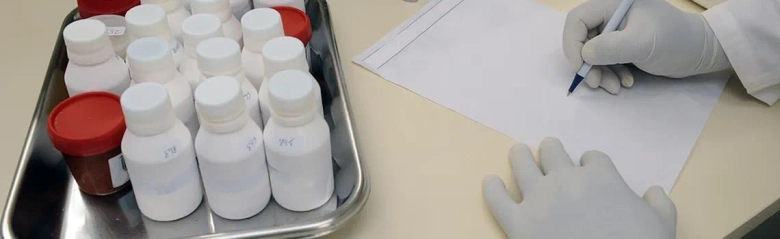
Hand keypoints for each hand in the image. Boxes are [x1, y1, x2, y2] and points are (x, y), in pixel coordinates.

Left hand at [482, 138, 675, 238]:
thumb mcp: (662, 224)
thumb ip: (659, 204)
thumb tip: (655, 192)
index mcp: (600, 176)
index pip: (591, 158)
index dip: (590, 163)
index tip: (588, 170)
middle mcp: (566, 179)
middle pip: (552, 150)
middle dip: (552, 151)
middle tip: (548, 151)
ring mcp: (539, 199)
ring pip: (521, 162)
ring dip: (520, 156)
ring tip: (518, 153)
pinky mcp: (518, 223)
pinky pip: (497, 199)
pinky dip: (492, 189)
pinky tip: (490, 182)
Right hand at [562, 0, 730, 93]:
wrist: (702, 52)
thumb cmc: (676, 41)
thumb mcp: (643, 43)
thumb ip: (611, 47)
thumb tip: (584, 55)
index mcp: (613, 2)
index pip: (577, 20)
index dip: (573, 45)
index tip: (581, 68)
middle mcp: (611, 13)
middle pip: (582, 38)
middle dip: (588, 64)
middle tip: (597, 83)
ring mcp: (616, 29)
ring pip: (591, 52)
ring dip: (599, 73)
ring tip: (616, 87)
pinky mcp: (621, 43)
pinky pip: (603, 59)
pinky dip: (609, 73)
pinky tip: (625, 82)